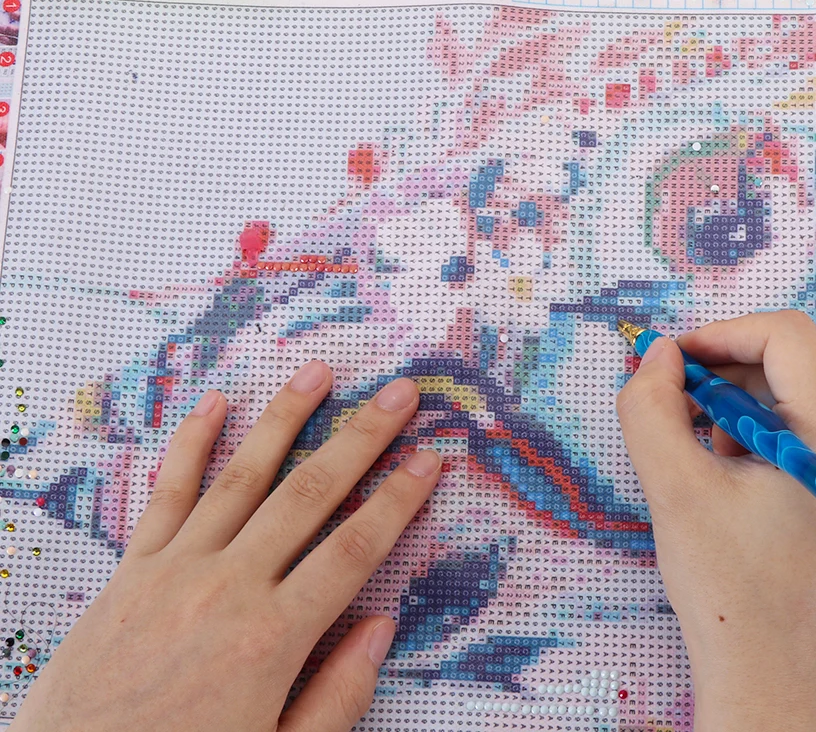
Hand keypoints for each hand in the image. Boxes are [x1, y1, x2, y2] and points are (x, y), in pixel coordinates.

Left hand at [12, 362, 440, 731]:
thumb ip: (336, 697)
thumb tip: (381, 626)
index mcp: (270, 639)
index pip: (354, 549)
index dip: (399, 499)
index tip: (430, 458)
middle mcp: (227, 588)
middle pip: (310, 493)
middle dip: (362, 437)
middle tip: (399, 394)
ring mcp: (175, 570)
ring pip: (243, 475)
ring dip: (286, 418)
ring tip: (319, 372)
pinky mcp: (131, 571)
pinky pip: (167, 494)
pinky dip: (191, 444)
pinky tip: (214, 403)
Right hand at [616, 311, 815, 731]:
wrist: (771, 677)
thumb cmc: (729, 590)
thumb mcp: (672, 488)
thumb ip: (650, 406)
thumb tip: (658, 354)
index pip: (786, 335)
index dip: (721, 332)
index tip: (673, 359)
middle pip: (787, 364)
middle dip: (721, 374)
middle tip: (671, 405)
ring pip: (790, 395)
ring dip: (734, 408)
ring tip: (699, 458)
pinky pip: (801, 428)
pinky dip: (754, 434)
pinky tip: (725, 478)